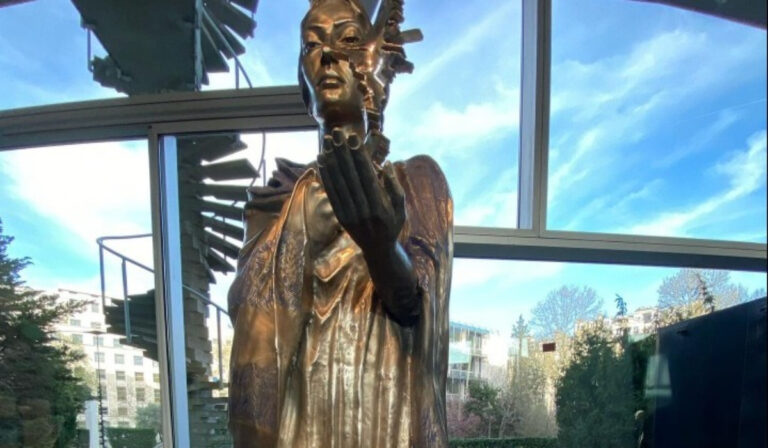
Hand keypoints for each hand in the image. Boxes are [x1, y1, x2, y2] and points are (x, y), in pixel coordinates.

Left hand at [317, 128, 405, 253]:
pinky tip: (322, 161)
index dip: (358, 156)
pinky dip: (326, 175)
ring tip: (327, 142)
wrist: (378, 250)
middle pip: (350, 176)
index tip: (353, 138)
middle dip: (343, 152)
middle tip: (337, 132)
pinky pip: (331, 192)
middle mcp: (362, 210)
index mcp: (379, 207)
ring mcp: (349, 214)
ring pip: (338, 182)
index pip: (366, 176)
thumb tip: (385, 164)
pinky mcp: (340, 216)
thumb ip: (394, 186)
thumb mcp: (401, 208)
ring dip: (332, 160)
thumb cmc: (392, 225)